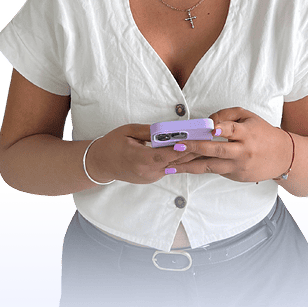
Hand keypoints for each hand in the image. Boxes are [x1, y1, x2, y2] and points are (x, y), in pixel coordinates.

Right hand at [85, 122, 201, 184]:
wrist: (100, 164)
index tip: (197, 139)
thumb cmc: (112, 144)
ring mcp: (150, 177)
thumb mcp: (128, 131)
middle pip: (175, 161)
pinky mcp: (151, 178)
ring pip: (174, 166)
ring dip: (188, 156)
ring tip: (204, 145)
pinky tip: (190, 152)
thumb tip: (166, 128)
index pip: (167, 154)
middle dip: (192, 150)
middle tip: (207, 140)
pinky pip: (168, 168)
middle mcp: (148, 171)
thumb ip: (148, 130)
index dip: (183, 147)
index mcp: (141, 159)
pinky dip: (178, 160)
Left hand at [170, 107, 291, 182]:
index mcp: (246, 132)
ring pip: (210, 166)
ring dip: (189, 165)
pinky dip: (198, 169)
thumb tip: (207, 121)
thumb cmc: (262, 133)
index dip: (221, 128)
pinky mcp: (235, 176)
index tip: (210, 128)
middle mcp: (242, 150)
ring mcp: (238, 165)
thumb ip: (227, 115)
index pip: (231, 129)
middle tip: (177, 146)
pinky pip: (214, 171)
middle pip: (216, 150)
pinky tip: (182, 168)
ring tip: (171, 164)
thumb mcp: (249, 116)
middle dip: (194, 148)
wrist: (283, 156)